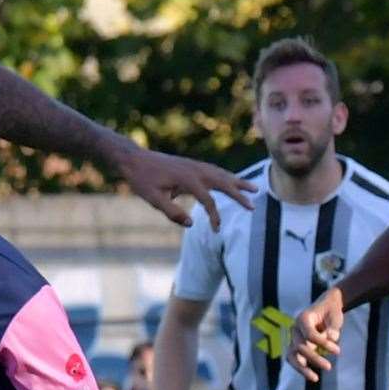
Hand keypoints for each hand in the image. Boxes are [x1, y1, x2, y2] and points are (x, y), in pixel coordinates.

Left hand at [115, 148, 254, 229]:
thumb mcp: (153, 198)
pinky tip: (231, 180)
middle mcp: (194, 169)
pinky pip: (214, 170)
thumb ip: (172, 212)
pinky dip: (226, 176)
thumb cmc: (141, 179)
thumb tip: (191, 224)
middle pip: (222, 183)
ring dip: (237, 182)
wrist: (133, 158)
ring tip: (254, 188)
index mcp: (186, 179)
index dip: (214, 216)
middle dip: (238, 195)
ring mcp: (193, 165)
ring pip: (221, 174)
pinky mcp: (191, 164)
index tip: (216, 230)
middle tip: (253, 206)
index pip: (208, 200)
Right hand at [287, 287, 344, 381]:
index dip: (323, 344)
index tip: (338, 351)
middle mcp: (295, 328)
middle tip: (329, 367)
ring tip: (315, 378)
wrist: (325, 308)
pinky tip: (312, 376)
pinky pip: (294, 359)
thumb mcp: (335, 315)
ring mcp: (294, 338)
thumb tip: (332, 338)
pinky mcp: (296, 346)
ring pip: (292, 355)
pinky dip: (301, 368)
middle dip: (314, 358)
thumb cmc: (331, 311)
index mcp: (303, 318)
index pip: (309, 335)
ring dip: (302, 368)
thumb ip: (333, 327)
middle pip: (300, 347)